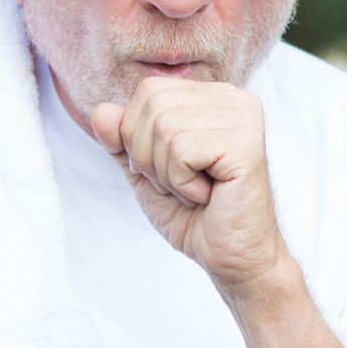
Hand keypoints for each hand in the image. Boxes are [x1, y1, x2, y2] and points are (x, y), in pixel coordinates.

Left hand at [91, 78, 288, 291]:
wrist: (230, 257)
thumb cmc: (195, 215)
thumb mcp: (145, 172)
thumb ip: (120, 140)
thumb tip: (100, 111)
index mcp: (213, 97)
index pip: (148, 90)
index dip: (138, 136)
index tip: (168, 170)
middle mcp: (234, 98)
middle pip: (153, 106)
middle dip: (149, 156)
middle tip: (181, 185)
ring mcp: (244, 118)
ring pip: (164, 127)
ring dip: (167, 173)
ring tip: (195, 191)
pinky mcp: (246, 144)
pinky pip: (182, 150)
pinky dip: (182, 183)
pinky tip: (207, 195)